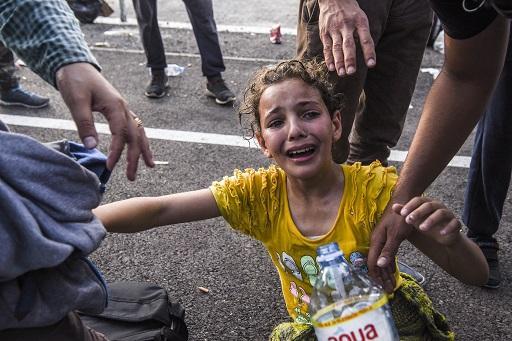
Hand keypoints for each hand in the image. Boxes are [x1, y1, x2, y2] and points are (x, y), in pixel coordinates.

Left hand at [55, 63, 153, 179]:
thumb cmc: (75, 81)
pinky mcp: (120, 111)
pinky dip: (141, 141)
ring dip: (144, 150)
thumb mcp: (76, 101)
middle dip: (135, 157)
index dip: (116, 151)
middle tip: (131, 177)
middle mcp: (124, 109)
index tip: (110, 166)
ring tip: (150, 166)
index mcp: (115, 106)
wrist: (77, 66)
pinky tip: (142, 150)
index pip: (120, 133)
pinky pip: (135, 128)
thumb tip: (91, 146)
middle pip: (135, 136)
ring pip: (139, 133)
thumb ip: (85, 123)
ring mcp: (124, 110)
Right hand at [318, 0, 374, 75]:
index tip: (371, 64)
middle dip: (350, 59)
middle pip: (349, 45)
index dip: (369, 52)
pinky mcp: (325, 32)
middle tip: (351, 72)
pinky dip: (329, 58)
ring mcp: (334, 29)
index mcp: (360, 22)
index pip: (366, 39)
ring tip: (342, 73)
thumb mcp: (361, 18)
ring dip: (339, 61)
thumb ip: (362, 34)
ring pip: (337, 47)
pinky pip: (327, 47)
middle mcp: (347, 25)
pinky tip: (331, 67)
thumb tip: (367, 53)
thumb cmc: (351, 12)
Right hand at [368, 206, 413, 292]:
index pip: (373, 263)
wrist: (404, 201)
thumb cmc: (401, 218)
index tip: (383, 288)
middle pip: (376, 264)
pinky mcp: (388, 239)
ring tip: (390, 285)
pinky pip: (386, 255)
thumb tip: (380, 266)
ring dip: (385, 273)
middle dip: (381, 278)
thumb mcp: (396, 235)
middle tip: (389, 291)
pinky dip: (389, 265)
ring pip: (381, 260)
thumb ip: (388, 250)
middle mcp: (376, 241)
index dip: (377, 276)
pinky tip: (392, 271)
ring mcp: (381, 240)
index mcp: (376, 241)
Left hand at [392, 197, 462, 246]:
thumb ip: (404, 212)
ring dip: (431, 220)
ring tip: (422, 228)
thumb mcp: (413, 219)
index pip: (418, 200)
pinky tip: (441, 233)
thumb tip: (393, 206)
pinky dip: (448, 228)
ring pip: (441, 213)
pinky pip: (454, 223)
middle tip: (408, 220)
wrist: (442, 235)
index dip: (410, 206)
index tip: (402, 214)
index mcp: (427, 203)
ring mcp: (448, 214)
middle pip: (429, 205)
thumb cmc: (425, 223)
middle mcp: (438, 206)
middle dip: (418, 212)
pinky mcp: (456, 223)